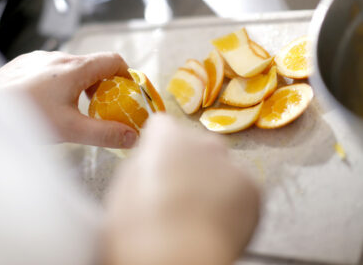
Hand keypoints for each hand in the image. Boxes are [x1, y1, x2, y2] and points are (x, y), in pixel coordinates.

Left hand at [0, 51, 137, 147]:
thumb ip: (105, 134)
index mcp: (74, 68)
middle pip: (93, 66)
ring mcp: (39, 59)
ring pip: (71, 69)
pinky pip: (52, 70)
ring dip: (81, 86)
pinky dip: (61, 84)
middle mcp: (58, 58)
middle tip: (101, 109)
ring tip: (73, 109)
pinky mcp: (25, 65)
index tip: (127, 93)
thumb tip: (132, 137)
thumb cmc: (26, 116)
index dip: (126, 75)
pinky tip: (49, 103)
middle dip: (103, 87)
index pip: (113, 60)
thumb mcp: (72, 130)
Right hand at [104, 114, 259, 264]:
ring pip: (221, 167)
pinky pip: (240, 188)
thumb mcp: (124, 187)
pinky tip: (216, 222)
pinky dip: (232, 202)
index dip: (158, 145)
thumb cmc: (140, 228)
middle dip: (189, 161)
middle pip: (197, 144)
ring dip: (212, 182)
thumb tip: (153, 158)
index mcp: (167, 137)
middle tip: (179, 193)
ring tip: (199, 214)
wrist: (178, 258)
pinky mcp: (253, 190)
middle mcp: (203, 143)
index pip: (163, 125)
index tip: (157, 162)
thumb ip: (143, 162)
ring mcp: (231, 165)